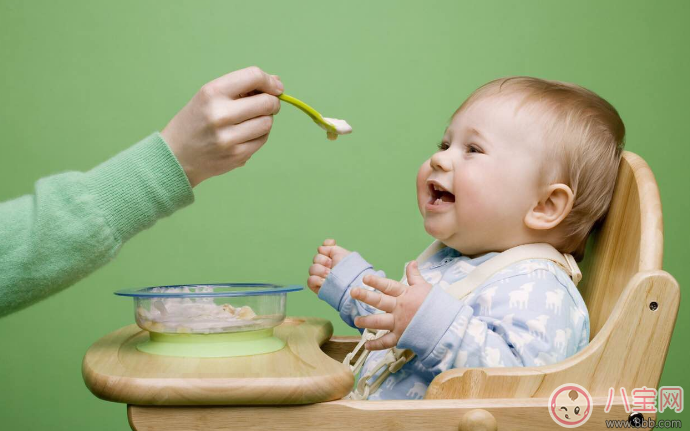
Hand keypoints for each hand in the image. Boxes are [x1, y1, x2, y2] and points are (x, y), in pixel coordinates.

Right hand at [161, 66, 283, 186]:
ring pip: (267, 122)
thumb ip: (242, 87)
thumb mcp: (209, 96)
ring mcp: (229, 137)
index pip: (253, 76)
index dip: (270, 81)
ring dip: (265, 119)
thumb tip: (277, 82)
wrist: (176, 156)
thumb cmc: (197, 121)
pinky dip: (259, 135)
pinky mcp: (237, 155)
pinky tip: (245, 134)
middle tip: (268, 104)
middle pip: (267, 102)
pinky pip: (262, 139)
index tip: (276, 87)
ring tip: (251, 120)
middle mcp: (220, 114)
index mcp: (212, 92)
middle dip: (273, 102)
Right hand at [307, 239, 350, 293]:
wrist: (352, 283)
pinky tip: (325, 281)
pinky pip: (310, 280)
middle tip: (333, 266)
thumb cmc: (350, 269)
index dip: (325, 249)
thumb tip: (320, 248)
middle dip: (324, 261)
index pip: (322, 249)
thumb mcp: (342, 253)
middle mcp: (326, 267)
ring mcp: (321, 277)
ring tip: (329, 275)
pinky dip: (317, 280)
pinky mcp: (318, 287)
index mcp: (332, 259)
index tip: (332, 251)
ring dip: (321, 271)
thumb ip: (330, 247)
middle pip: (316, 258)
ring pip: (312, 269)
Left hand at [351, 260, 431, 350]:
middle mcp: (399, 308)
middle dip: (365, 296)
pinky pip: (387, 341)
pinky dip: (376, 344)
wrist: (447, 324)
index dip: (376, 282)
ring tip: (356, 320)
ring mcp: (400, 323)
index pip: (388, 286)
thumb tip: (411, 262)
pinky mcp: (402, 336)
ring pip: (379, 322)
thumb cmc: (436, 304)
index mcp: (405, 295)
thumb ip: (414, 276)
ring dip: (366, 321)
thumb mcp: (425, 287)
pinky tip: (367, 345)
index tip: (365, 278)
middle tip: (353, 292)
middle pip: (380, 301)